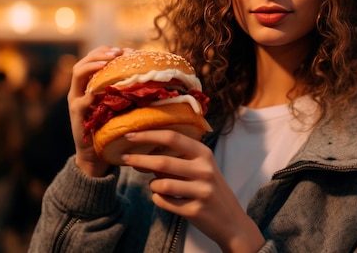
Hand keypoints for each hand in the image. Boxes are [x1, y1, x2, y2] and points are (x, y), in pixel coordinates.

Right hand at [68, 45, 123, 176]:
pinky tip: (101, 89)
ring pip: (78, 74)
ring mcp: (76, 102)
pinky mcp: (78, 117)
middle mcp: (79, 91)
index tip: (123, 49)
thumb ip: (123, 91)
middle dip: (100, 54)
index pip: (92, 59)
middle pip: (83, 62)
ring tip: (108, 62)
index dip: (106, 51)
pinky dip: (90, 93)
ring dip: (93, 65)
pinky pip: (81, 102)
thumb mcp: (117, 105)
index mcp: (88, 85)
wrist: (96, 156)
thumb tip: (149, 75)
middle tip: (118, 52)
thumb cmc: (111, 127)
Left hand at [122, 130, 265, 252]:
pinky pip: (163, 202)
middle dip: (138, 159)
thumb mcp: (202, 168)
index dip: (149, 135)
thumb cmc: (211, 190)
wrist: (232, 221)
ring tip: (157, 186)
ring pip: (160, 184)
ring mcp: (201, 191)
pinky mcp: (195, 210)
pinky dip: (158, 199)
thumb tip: (145, 152)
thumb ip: (179, 159)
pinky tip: (164, 198)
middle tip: (124, 158)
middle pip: (162, 161)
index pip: (172, 138)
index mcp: (204, 154)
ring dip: (153, 185)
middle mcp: (204, 170)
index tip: (130, 135)